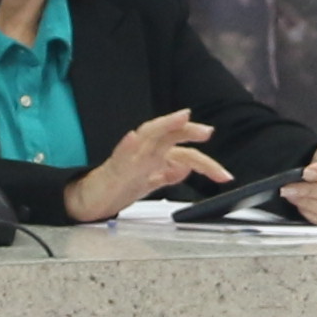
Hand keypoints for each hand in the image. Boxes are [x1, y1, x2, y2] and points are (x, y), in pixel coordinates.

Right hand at [64, 104, 226, 223]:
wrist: (91, 200)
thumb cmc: (120, 187)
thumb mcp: (151, 182)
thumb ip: (169, 174)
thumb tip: (188, 168)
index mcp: (157, 156)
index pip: (186, 154)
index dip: (207, 164)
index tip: (225, 176)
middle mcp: (145, 153)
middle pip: (170, 135)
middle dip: (189, 131)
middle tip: (208, 132)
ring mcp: (129, 159)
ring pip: (147, 135)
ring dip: (164, 125)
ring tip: (181, 116)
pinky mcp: (112, 168)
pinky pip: (120, 154)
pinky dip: (127, 145)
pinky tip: (133, 137)